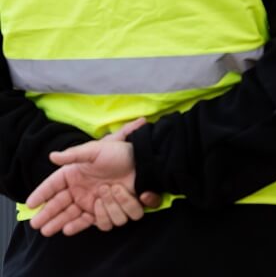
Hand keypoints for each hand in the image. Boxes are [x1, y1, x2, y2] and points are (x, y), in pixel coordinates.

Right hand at [27, 118, 159, 235]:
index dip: (41, 195)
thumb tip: (52, 156)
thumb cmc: (118, 153)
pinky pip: (99, 221)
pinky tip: (76, 227)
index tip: (30, 205)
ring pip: (79, 217)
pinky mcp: (108, 209)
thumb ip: (73, 154)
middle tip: (38, 225)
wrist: (142, 162)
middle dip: (49, 217)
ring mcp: (94, 201)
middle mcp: (81, 190)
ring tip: (62, 228)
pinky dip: (93, 221)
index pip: (53, 186)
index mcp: (74, 175)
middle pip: (61, 207)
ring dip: (74, 219)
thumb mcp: (94, 150)